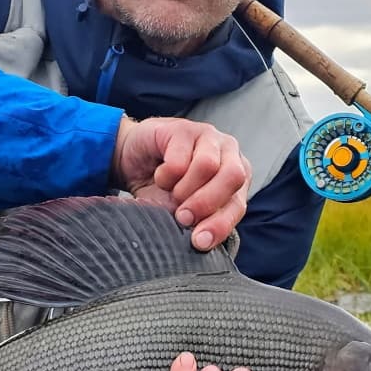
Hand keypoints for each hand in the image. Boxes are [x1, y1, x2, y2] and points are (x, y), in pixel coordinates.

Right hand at [111, 116, 251, 249]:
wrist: (132, 159)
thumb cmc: (162, 187)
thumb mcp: (180, 209)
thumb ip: (196, 219)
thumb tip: (200, 237)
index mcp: (236, 178)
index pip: (238, 204)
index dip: (220, 225)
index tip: (199, 241)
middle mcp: (229, 153)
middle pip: (233, 177)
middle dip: (206, 203)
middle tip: (182, 217)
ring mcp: (208, 136)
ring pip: (207, 166)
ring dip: (184, 189)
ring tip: (170, 193)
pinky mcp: (183, 129)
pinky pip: (179, 159)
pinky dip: (166, 176)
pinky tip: (160, 176)